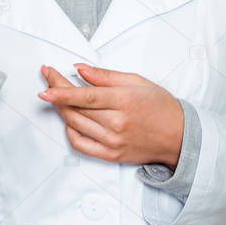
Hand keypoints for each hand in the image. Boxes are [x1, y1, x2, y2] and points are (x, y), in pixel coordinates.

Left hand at [39, 64, 184, 168]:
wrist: (179, 136)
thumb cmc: (161, 106)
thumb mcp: (137, 81)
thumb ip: (106, 76)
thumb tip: (80, 69)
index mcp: (124, 101)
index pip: (85, 95)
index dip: (62, 89)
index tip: (46, 81)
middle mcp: (117, 123)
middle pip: (76, 108)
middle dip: (57, 93)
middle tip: (48, 78)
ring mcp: (113, 141)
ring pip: (76, 125)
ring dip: (61, 109)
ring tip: (57, 96)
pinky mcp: (111, 155)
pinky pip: (81, 145)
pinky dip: (70, 131)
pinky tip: (69, 120)